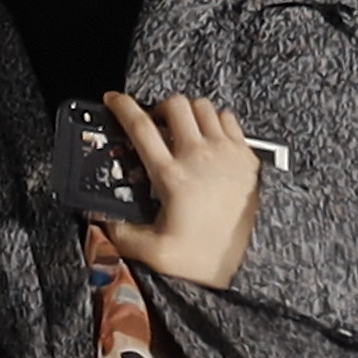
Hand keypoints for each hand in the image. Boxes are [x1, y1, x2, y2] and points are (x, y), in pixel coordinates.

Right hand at [102, 90, 259, 289]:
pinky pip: (228, 118)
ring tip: (183, 130)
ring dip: (188, 112)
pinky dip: (215, 119)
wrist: (254, 257)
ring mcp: (225, 151)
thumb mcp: (157, 253)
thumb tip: (102, 223)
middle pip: (175, 105)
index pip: (140, 127)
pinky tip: (210, 137)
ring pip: (202, 106)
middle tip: (155, 124)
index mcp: (171, 176)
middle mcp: (198, 156)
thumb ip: (123, 236)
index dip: (122, 107)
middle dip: (159, 107)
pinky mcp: (246, 155)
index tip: (113, 100)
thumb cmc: (208, 257)